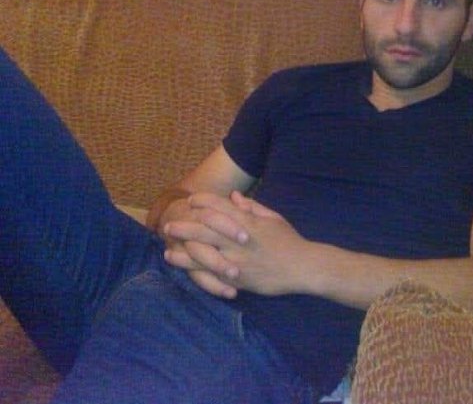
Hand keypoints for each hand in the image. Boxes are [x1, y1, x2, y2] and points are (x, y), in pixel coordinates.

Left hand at [166, 192, 310, 297]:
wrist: (302, 267)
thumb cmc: (289, 240)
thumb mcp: (272, 217)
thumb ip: (251, 206)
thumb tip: (233, 196)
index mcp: (247, 222)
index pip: (219, 207)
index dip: (202, 202)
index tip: (191, 201)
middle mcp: (238, 240)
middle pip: (204, 229)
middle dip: (184, 226)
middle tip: (169, 225)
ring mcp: (236, 261)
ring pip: (202, 253)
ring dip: (182, 250)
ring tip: (167, 248)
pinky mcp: (237, 279)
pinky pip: (210, 274)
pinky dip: (194, 270)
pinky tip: (183, 267)